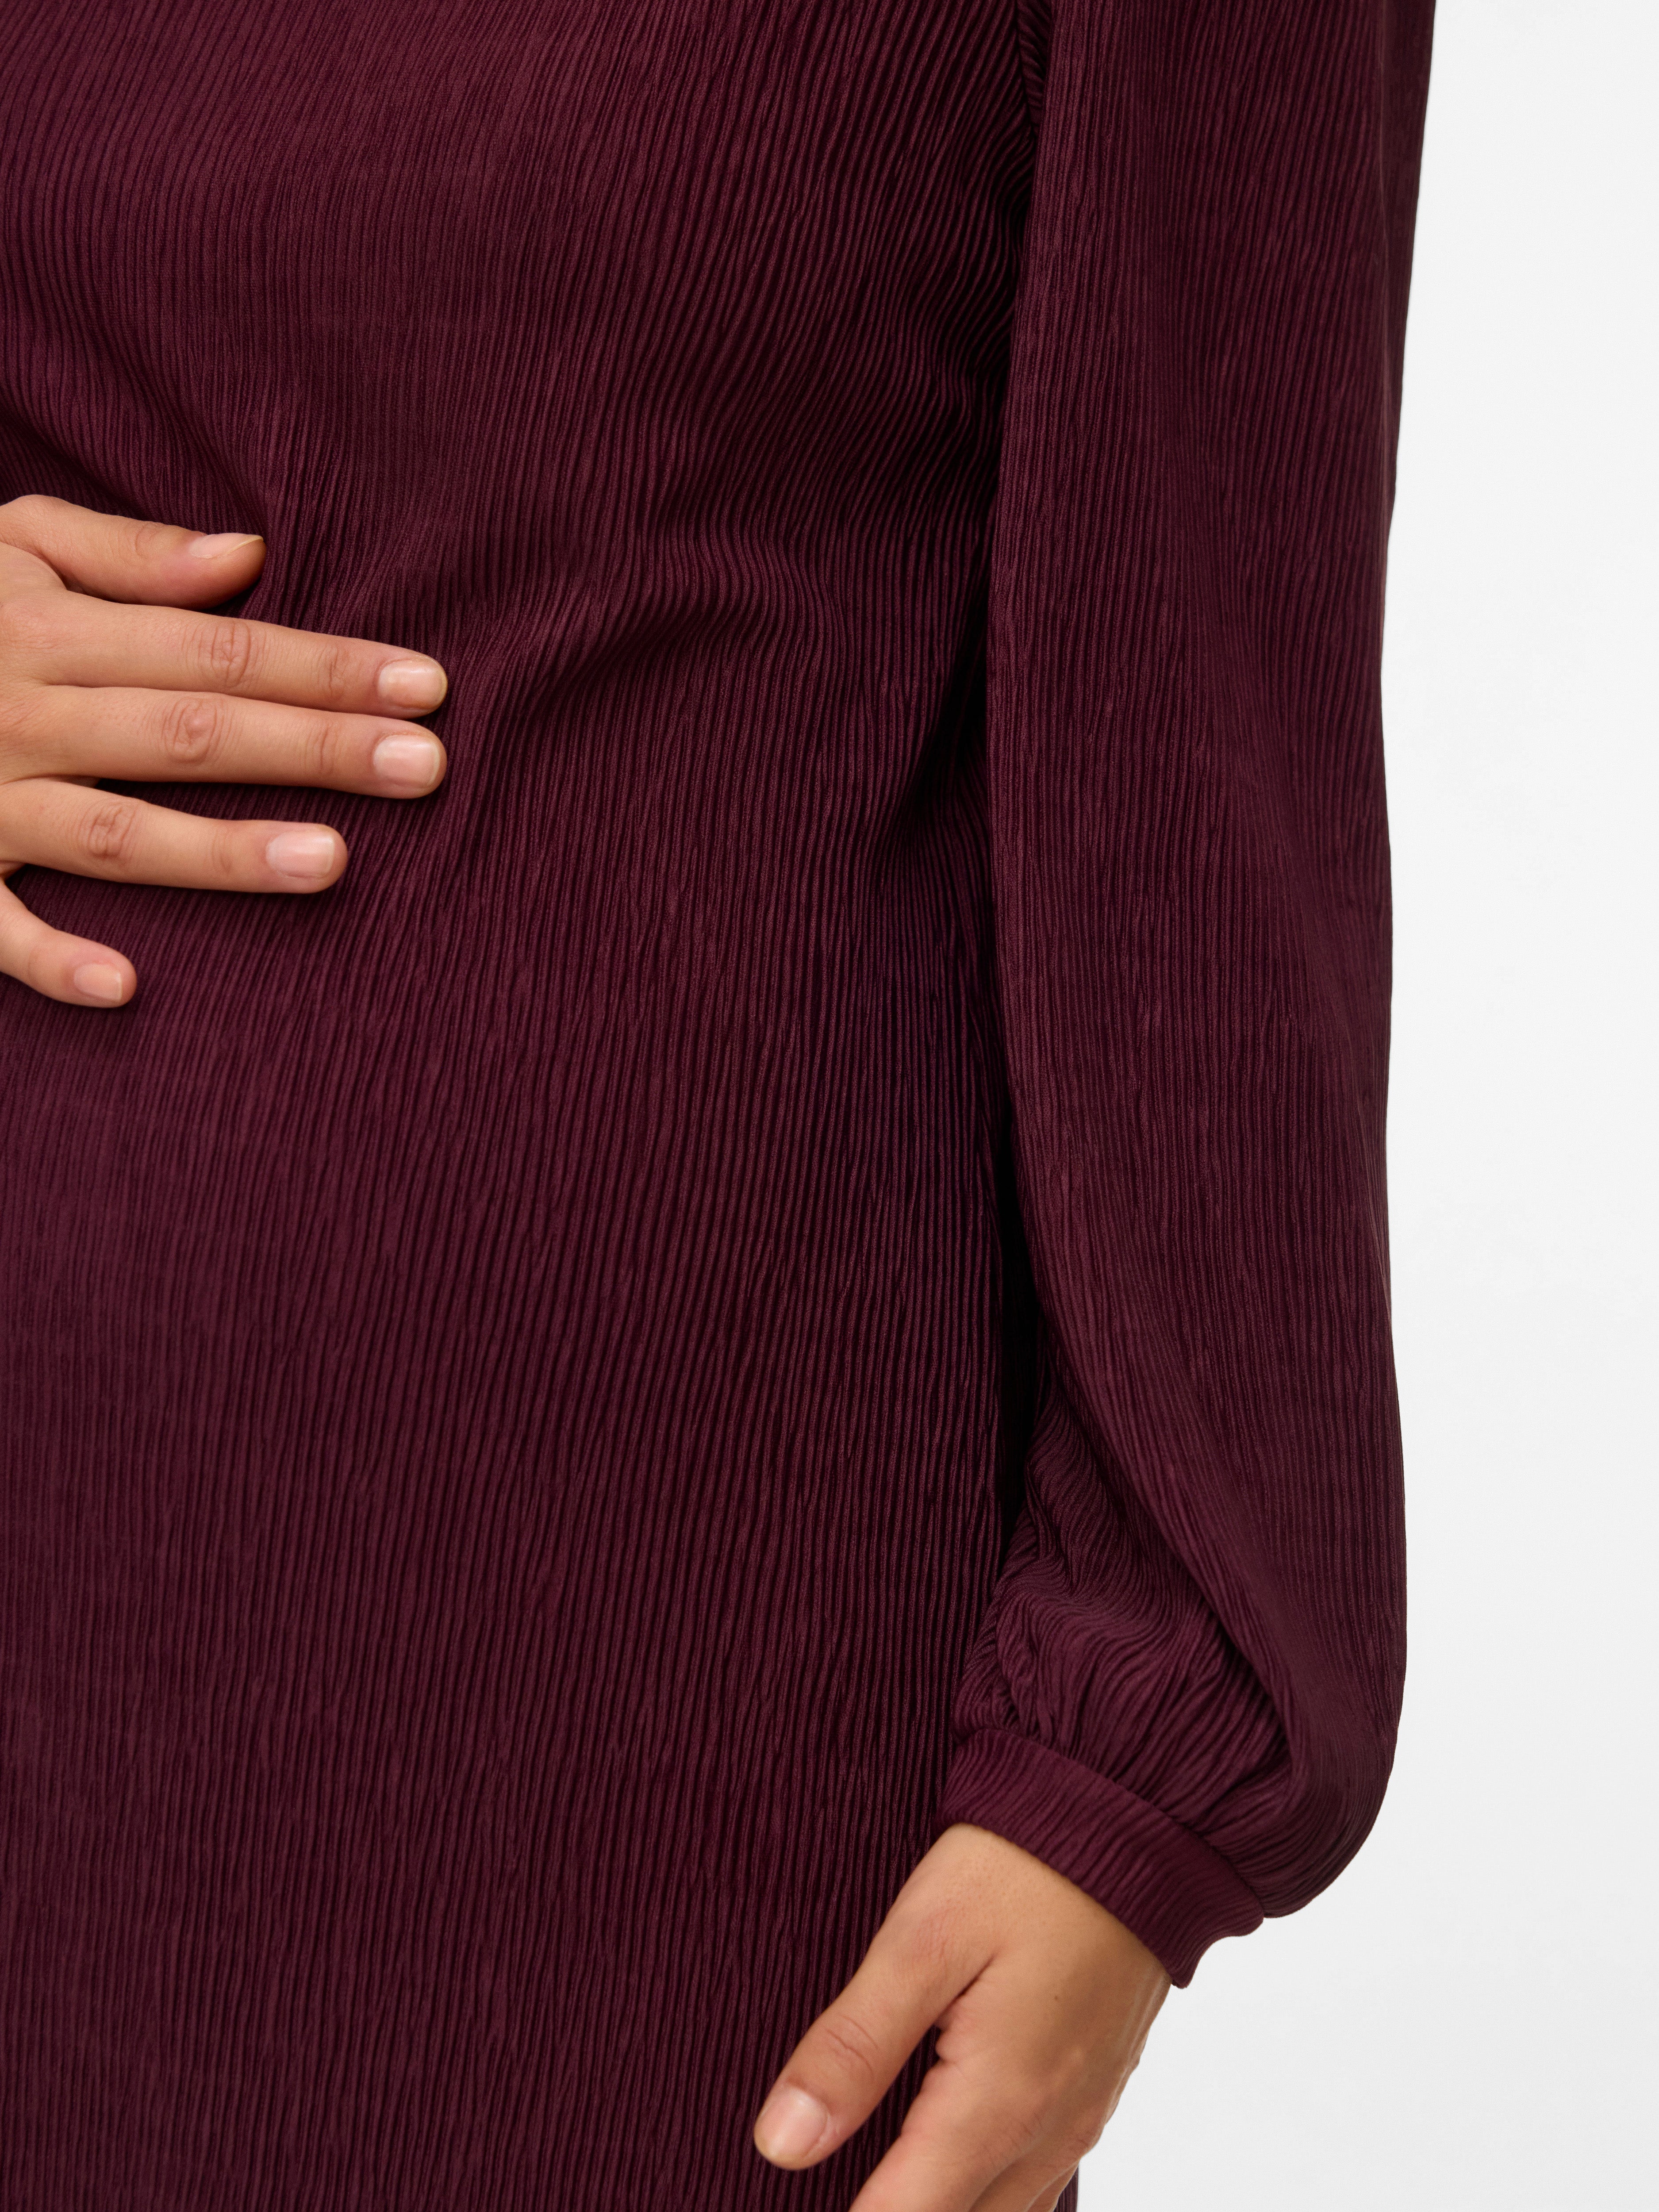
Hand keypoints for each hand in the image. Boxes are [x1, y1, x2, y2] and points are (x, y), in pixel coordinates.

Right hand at [0, 493, 450, 1006]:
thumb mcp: (3, 544)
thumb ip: (123, 554)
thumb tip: (247, 554)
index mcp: (48, 630)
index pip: (216, 647)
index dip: (326, 666)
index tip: (426, 684)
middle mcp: (23, 714)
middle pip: (189, 733)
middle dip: (312, 748)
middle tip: (428, 766)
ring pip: (113, 831)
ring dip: (221, 851)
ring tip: (333, 862)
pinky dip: (49, 959)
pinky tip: (126, 987)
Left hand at [752, 1823, 1168, 2211]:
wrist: (1130, 1819)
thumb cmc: (1022, 1867)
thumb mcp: (921, 1939)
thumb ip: (854, 2047)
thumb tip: (782, 2143)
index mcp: (998, 2104)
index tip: (791, 2188)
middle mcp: (1048, 2133)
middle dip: (888, 2210)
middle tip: (826, 2172)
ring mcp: (1080, 2118)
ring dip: (936, 2201)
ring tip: (873, 2164)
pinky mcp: (1093, 2093)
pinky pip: (1034, 2180)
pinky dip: (980, 2184)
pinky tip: (939, 2147)